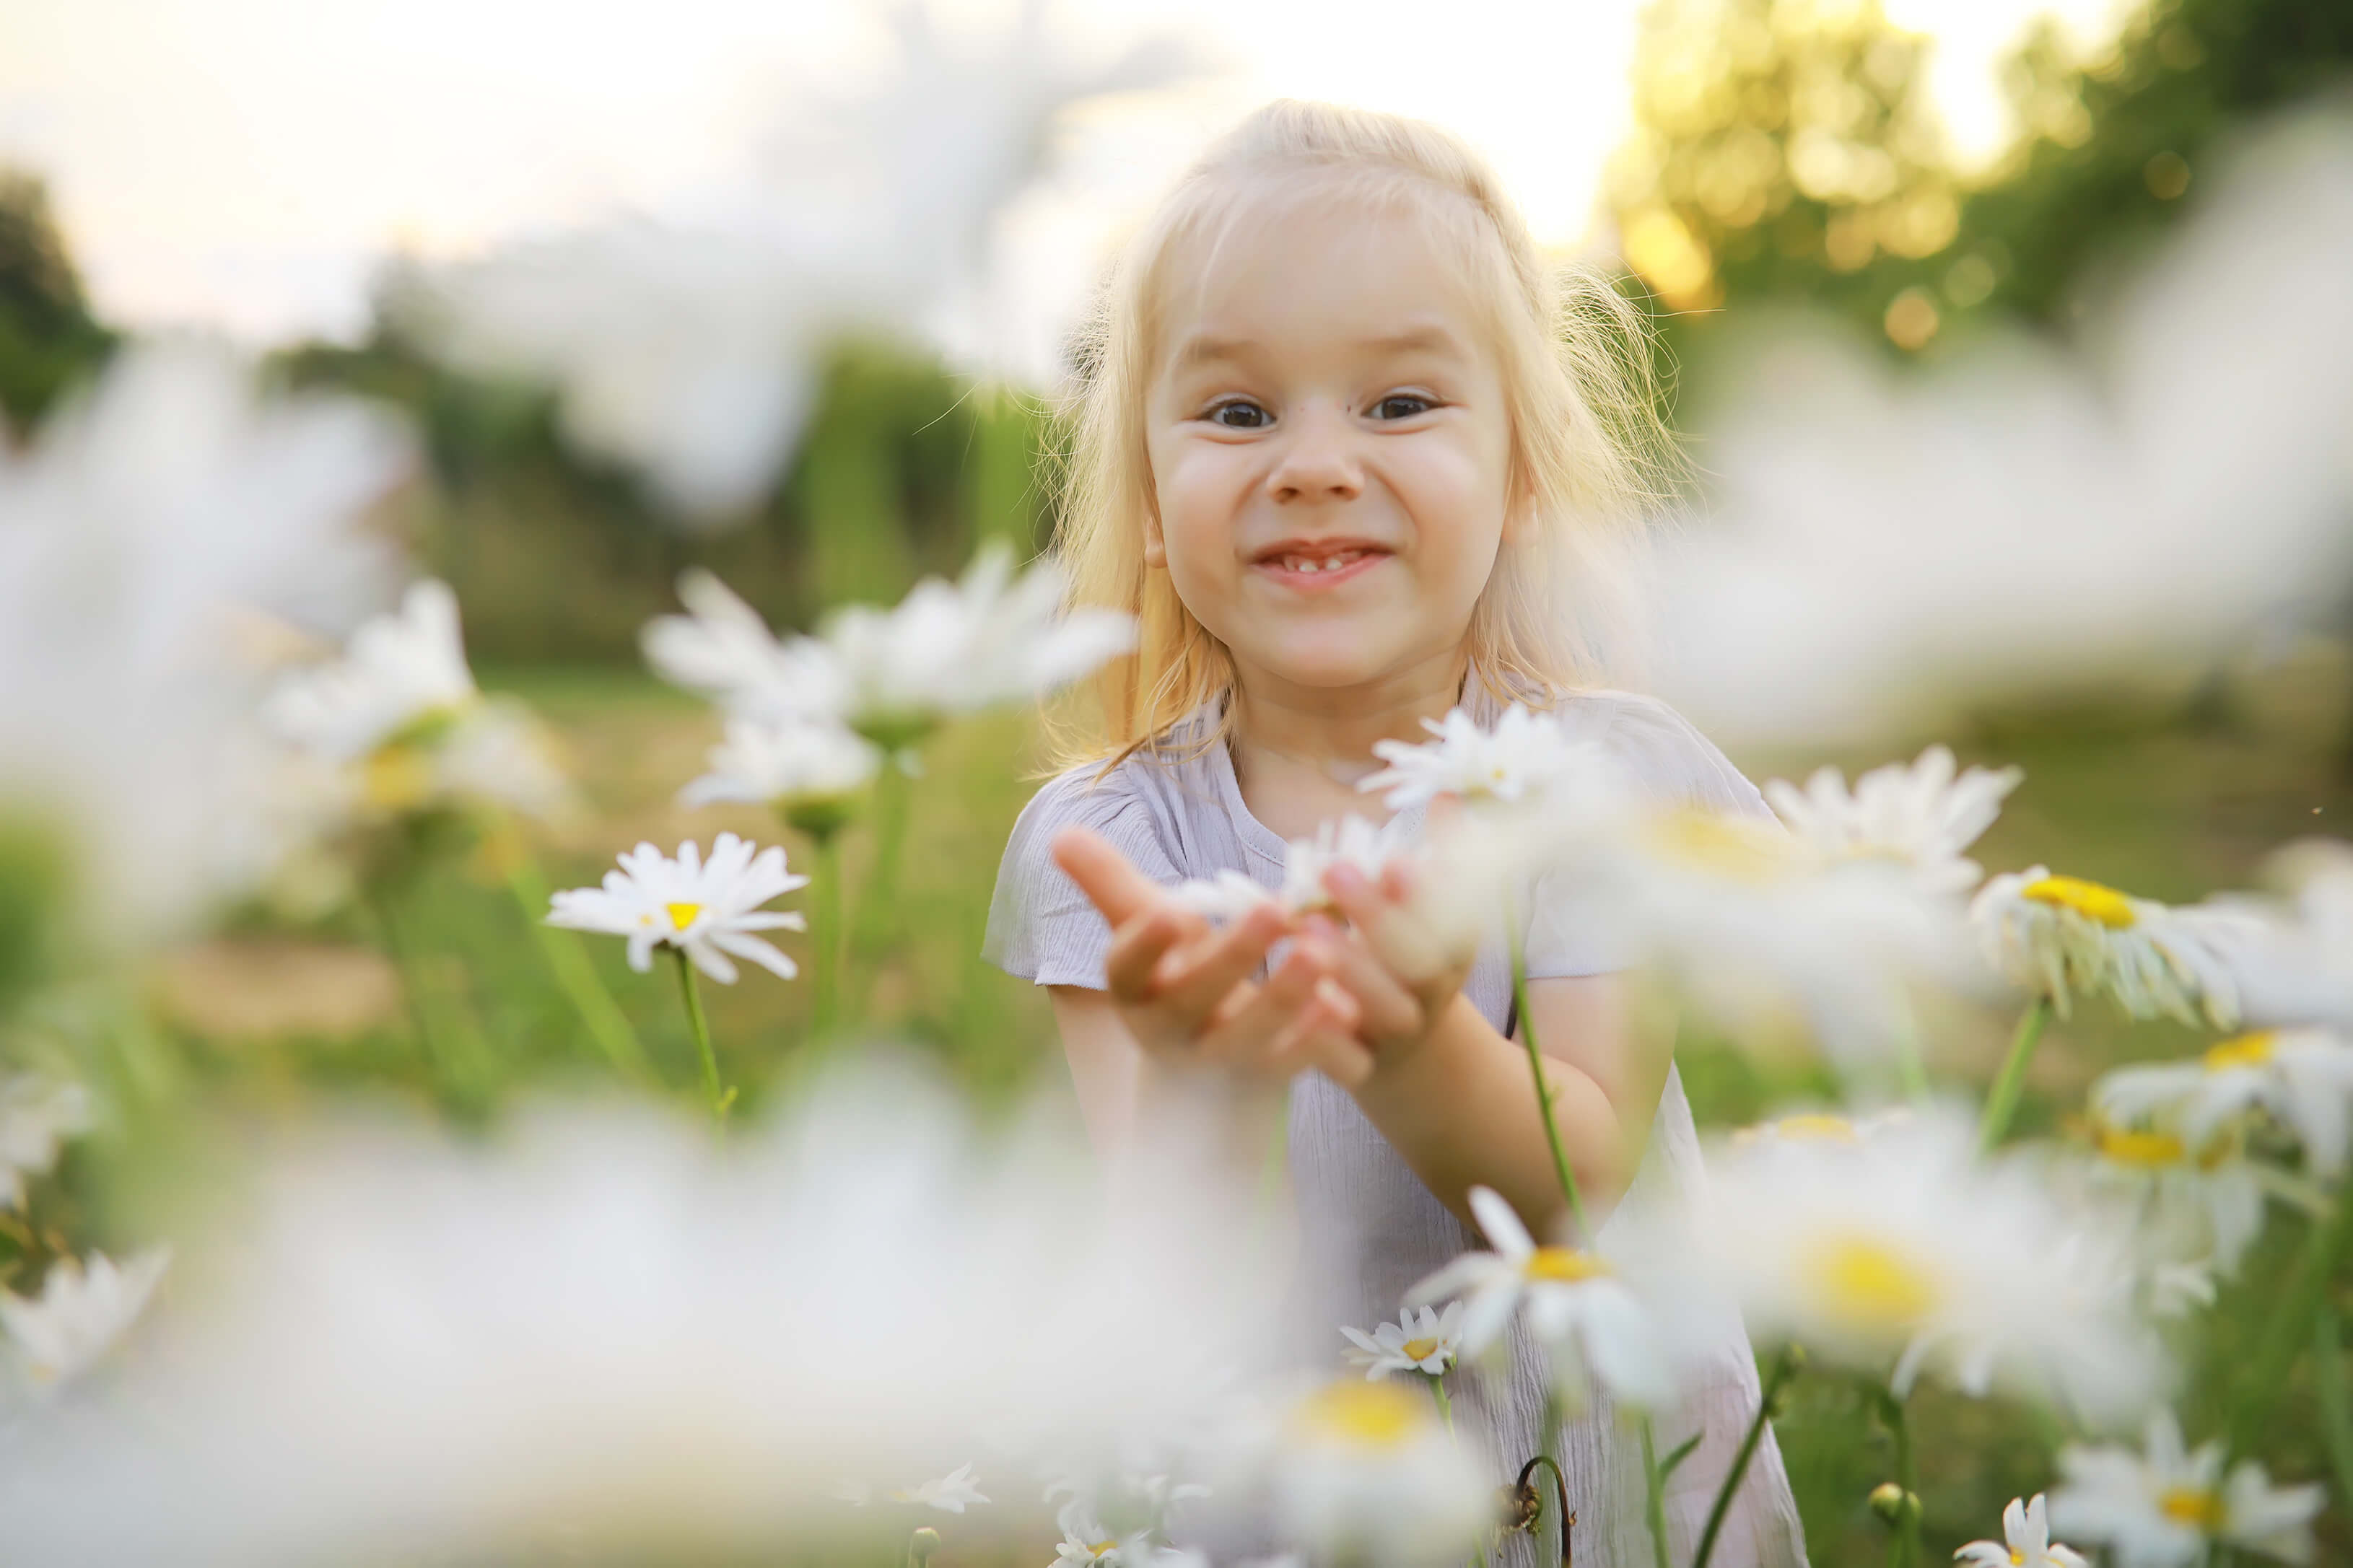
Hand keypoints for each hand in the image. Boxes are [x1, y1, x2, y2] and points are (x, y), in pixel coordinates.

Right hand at [1050, 827, 1374, 1088]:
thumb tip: (1062, 834)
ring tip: (1320, 952)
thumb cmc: (1176, 976)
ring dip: (1285, 996)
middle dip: (1231, 957)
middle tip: (1275, 910)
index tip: (1170, 911)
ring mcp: (1219, 1060)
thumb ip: (1110, 884)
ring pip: (1248, 1037)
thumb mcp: (1144, 933)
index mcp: (1134, 988)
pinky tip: (1349, 1007)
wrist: (1205, 1077)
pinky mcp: (1267, 1080)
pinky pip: (1292, 1065)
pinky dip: (1319, 1039)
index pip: (1127, 968)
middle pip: (1193, 998)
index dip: (1144, 944)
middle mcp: (1169, 1030)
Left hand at [1307, 855, 1476, 1071]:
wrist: (1405, 1054)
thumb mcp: (1428, 914)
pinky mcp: (1361, 1067)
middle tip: (1334, 868)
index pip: (1454, 919)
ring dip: (1351, 968)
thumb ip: (1438, 855)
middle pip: (1418, 961)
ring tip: (1307, 928)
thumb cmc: (1406, 961)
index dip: (1431, 892)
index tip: (1394, 858)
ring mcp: (1397, 1033)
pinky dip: (1327, 1039)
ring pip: (1385, 1009)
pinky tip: (1300, 1008)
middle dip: (1380, 915)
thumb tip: (1446, 795)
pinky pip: (1347, 1060)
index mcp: (1454, 950)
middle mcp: (1431, 993)